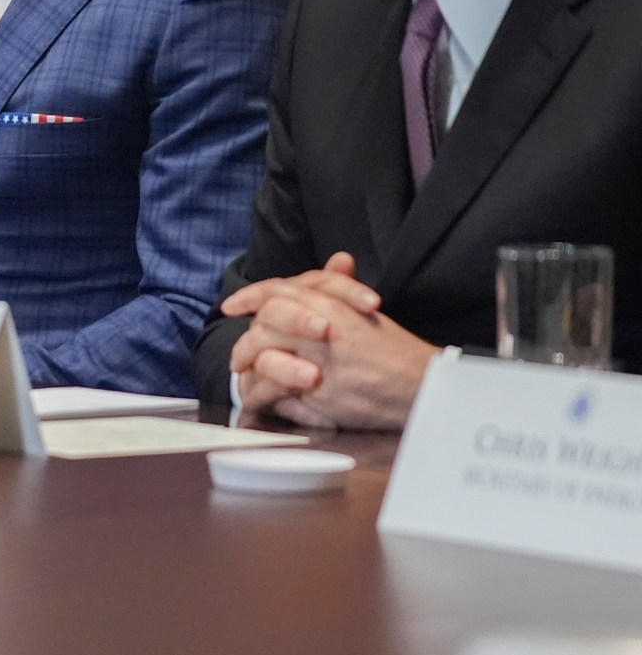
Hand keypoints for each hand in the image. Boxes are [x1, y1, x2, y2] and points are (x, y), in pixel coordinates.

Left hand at [223, 253, 436, 429]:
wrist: (422, 388)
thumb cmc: (396, 352)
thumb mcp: (369, 312)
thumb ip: (342, 289)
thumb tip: (338, 259)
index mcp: (332, 306)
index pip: (278, 292)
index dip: (250, 296)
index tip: (232, 305)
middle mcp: (322, 329)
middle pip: (264, 322)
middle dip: (246, 337)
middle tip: (239, 354)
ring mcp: (317, 361)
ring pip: (263, 353)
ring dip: (249, 363)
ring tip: (245, 373)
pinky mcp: (316, 393)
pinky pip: (272, 390)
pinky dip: (260, 391)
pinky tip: (259, 394)